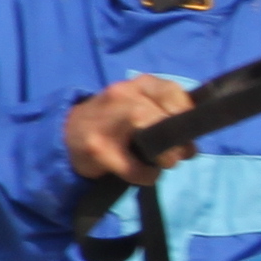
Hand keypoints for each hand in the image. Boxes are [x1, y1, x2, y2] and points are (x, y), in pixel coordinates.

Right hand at [66, 75, 199, 184]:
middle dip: (177, 139)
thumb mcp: (140, 108)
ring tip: (163, 163)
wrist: (69, 132)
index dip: (186, 115)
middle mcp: (121, 95)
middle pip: (159, 115)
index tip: (189, 132)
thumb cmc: (116, 122)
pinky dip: (145, 175)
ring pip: (145, 132)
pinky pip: (131, 166)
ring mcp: (106, 121)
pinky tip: (144, 174)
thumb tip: (191, 147)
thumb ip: (167, 118)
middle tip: (179, 155)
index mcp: (137, 85)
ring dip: (164, 155)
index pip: (171, 91)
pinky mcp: (96, 148)